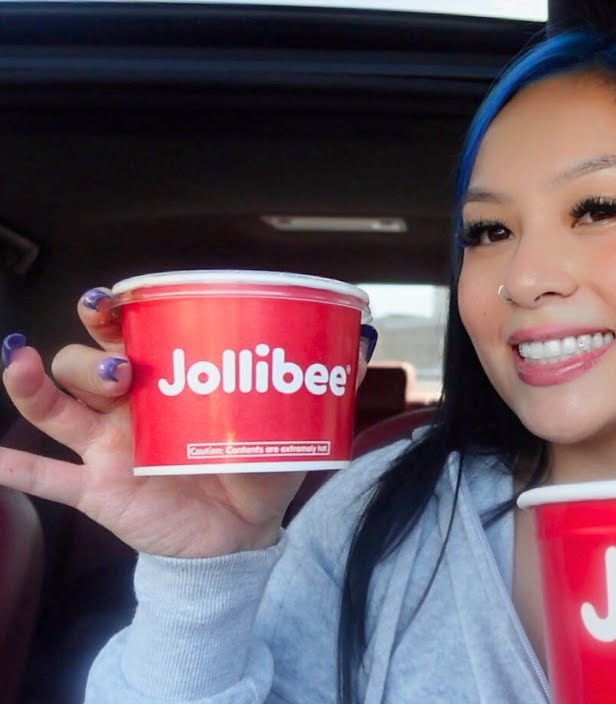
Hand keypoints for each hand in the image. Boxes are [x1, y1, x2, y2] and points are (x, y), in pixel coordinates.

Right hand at [0, 291, 375, 558]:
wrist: (240, 535)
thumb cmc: (256, 465)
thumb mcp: (293, 421)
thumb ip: (324, 380)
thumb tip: (364, 337)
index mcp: (168, 380)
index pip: (129, 331)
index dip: (114, 309)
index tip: (115, 297)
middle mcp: (128, 405)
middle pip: (86, 363)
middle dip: (91, 352)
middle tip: (121, 360)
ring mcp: (104, 445)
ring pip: (55, 407)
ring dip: (38, 386)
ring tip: (30, 369)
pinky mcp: (97, 490)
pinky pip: (44, 478)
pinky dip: (12, 468)